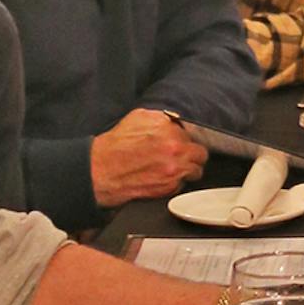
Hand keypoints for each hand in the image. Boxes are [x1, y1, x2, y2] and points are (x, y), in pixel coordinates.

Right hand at [90, 110, 207, 207]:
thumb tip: (173, 121)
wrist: (102, 171)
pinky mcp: (169, 187)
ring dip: (189, 169)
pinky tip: (164, 177)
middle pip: (201, 153)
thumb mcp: (138, 118)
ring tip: (176, 168)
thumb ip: (161, 118)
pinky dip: (177, 182)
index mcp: (169, 130)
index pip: (194, 133)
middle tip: (183, 155)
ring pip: (197, 170)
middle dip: (193, 154)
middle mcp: (175, 149)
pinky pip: (183, 184)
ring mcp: (174, 170)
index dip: (187, 138)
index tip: (183, 141)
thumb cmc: (117, 146)